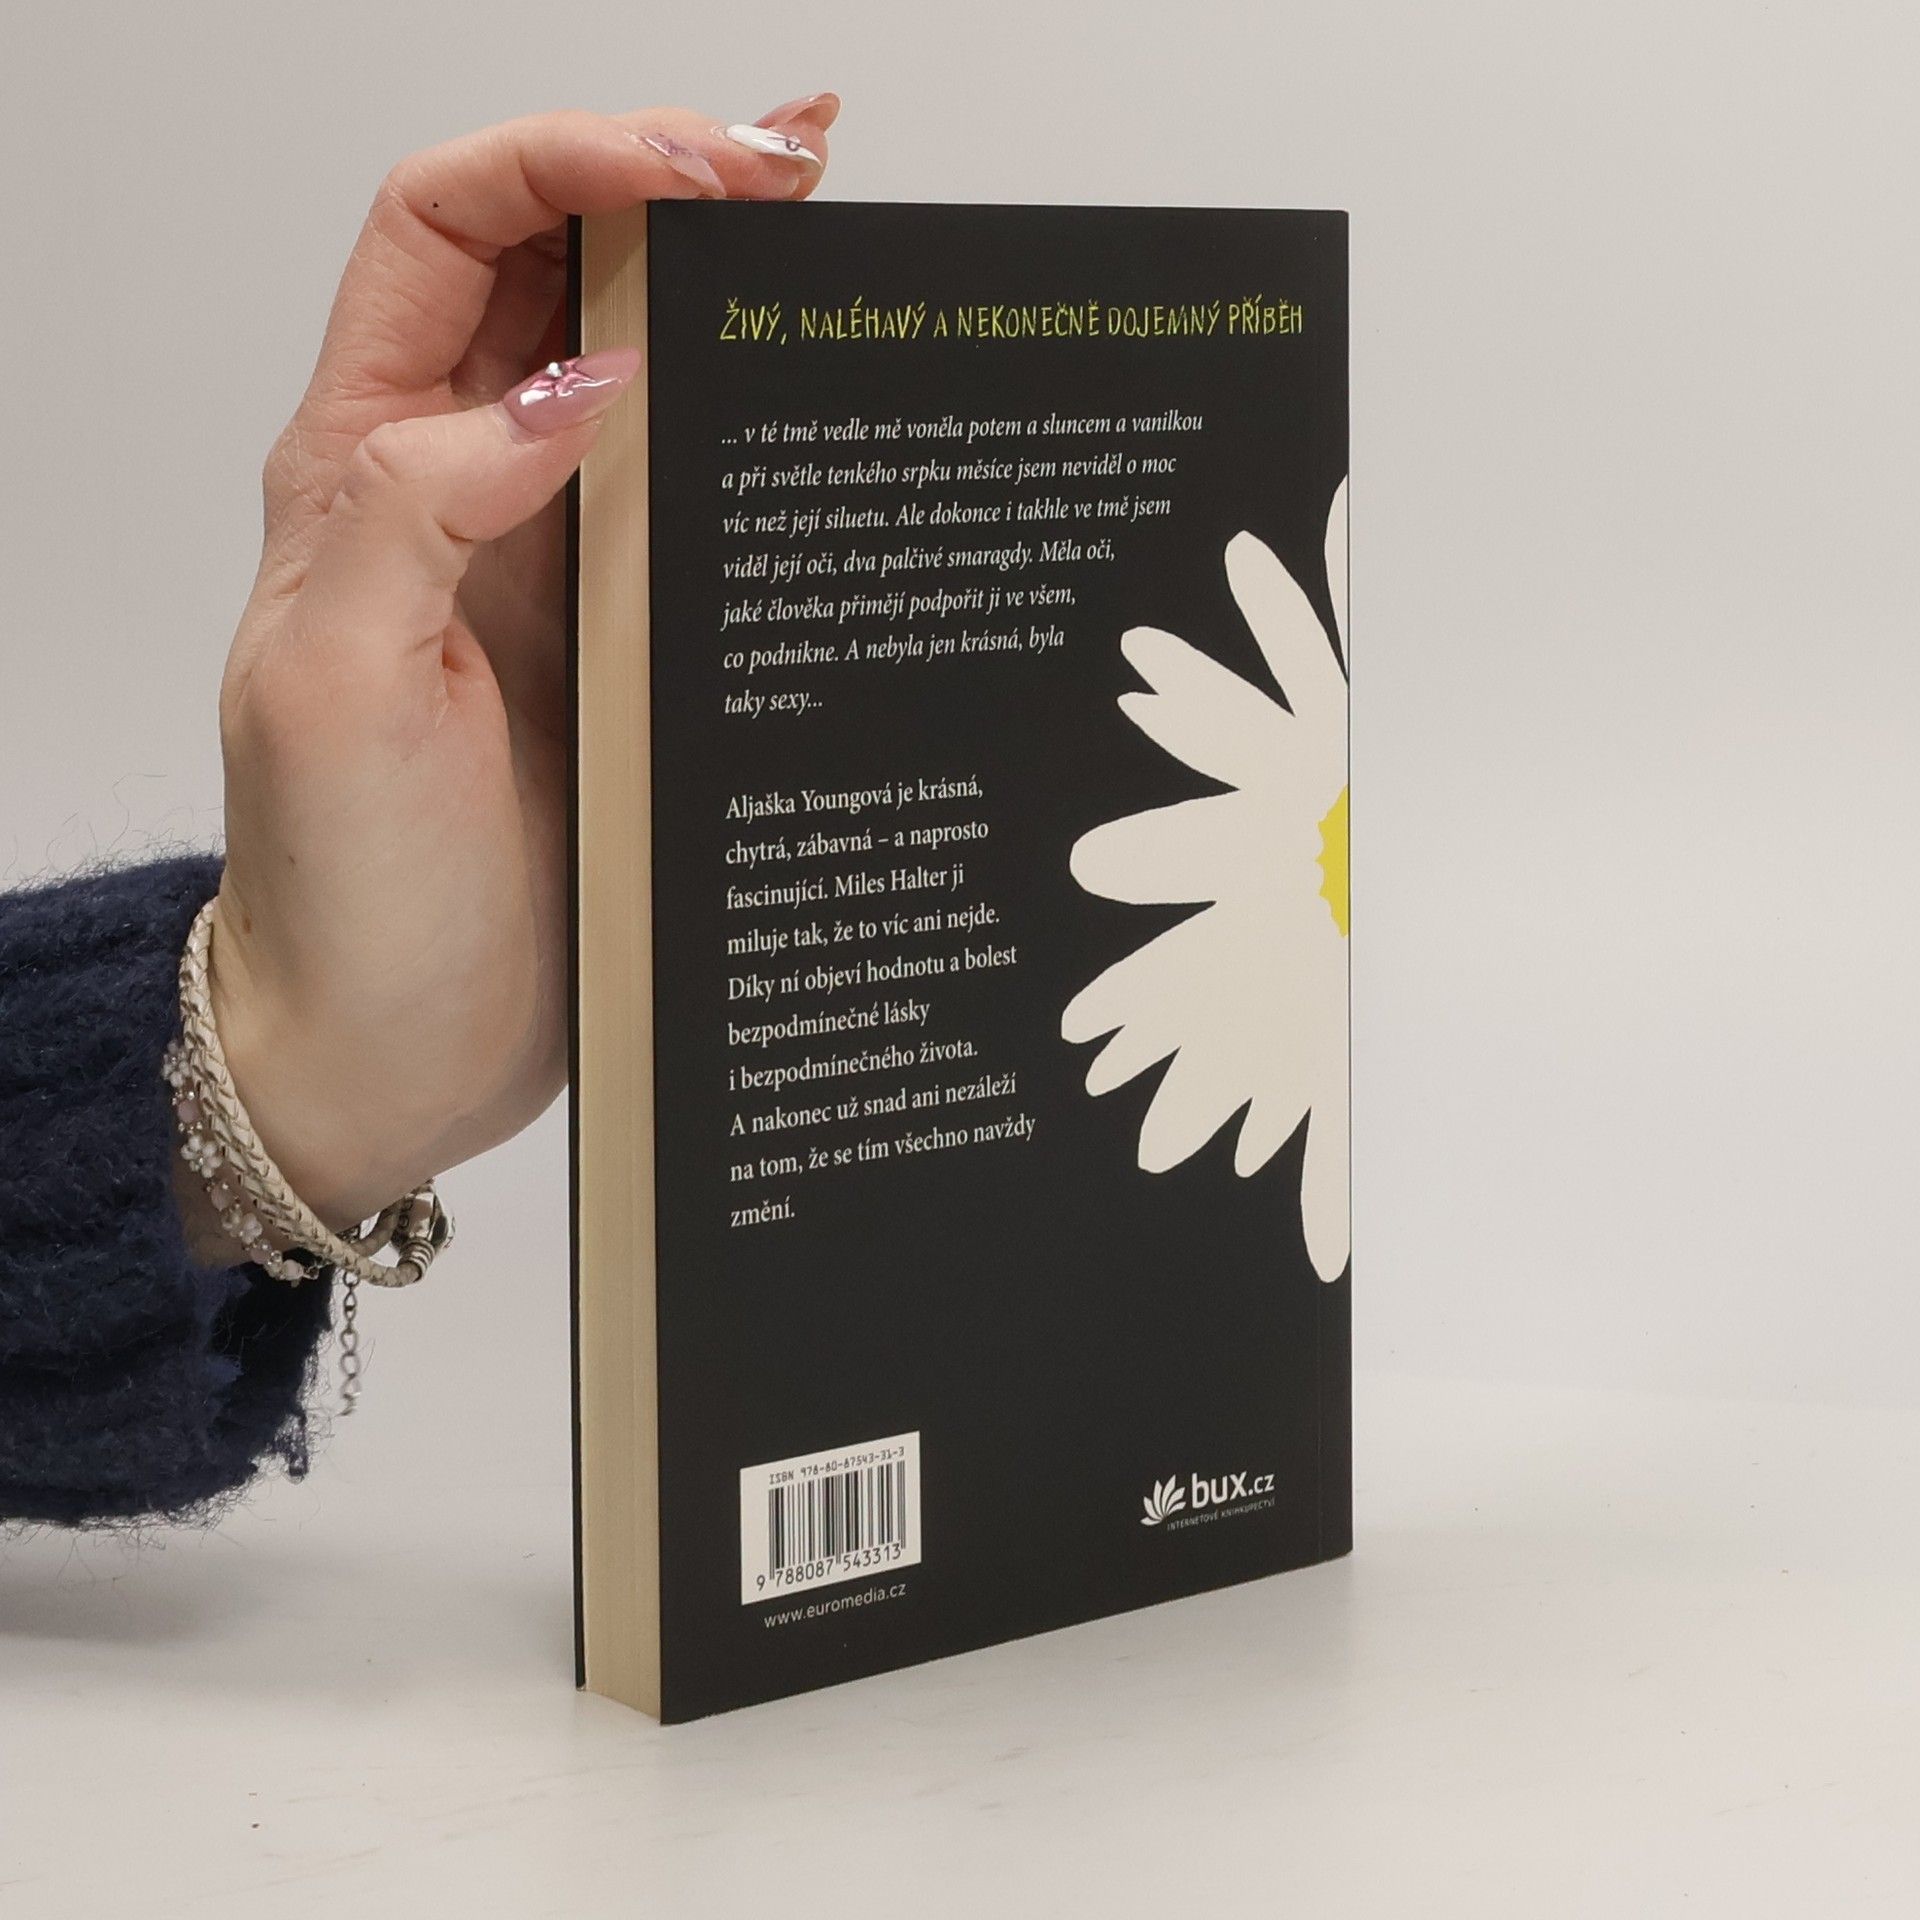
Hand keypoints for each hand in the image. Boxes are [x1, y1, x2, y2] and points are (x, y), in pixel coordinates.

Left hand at [192, 98, 839, 1244]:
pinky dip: (763, 445)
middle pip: (565, 274)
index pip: (449, 230)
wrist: (398, 1049)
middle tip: (809, 168)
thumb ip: (421, 512)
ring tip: (842, 254)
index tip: (702, 172)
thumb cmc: (343, 892)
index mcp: (367, 468)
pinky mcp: (635, 647)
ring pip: (649, 378)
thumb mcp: (335, 690)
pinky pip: (702, 511)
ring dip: (736, 301)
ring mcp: (562, 567)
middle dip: (680, 187)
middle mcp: (469, 491)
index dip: (569, 160)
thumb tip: (578, 383)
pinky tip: (835, 421)